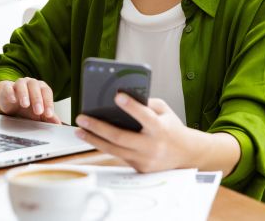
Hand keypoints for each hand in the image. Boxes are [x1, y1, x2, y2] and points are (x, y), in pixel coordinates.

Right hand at [0, 78, 61, 123]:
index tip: (49, 114)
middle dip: (37, 99)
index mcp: (41, 87)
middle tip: (38, 111)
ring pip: (22, 85)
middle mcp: (30, 83)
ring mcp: (18, 84)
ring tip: (25, 105)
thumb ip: (47, 117)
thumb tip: (57, 124)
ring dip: (24, 94)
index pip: (47, 92)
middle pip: (35, 87)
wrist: (10, 102)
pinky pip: (8, 87)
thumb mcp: (38, 112)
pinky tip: (13, 100)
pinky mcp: (7, 88)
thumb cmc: (27, 106)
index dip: (49, 103)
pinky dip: (10, 93)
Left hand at [74, 94, 193, 171]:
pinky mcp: (138, 168)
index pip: (145, 117)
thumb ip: (147, 104)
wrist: (185, 155)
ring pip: (114, 150)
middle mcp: (152, 146)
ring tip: (79, 129)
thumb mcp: (164, 111)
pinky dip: (104, 146)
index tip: (118, 96)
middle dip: (98, 127)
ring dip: (93, 139)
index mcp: (160, 129)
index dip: (131, 106)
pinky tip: (92, 138)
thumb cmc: (172, 128)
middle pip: (120, 137)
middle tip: (83, 118)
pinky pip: (118, 156)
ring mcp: (144, 159)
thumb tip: (124, 98)